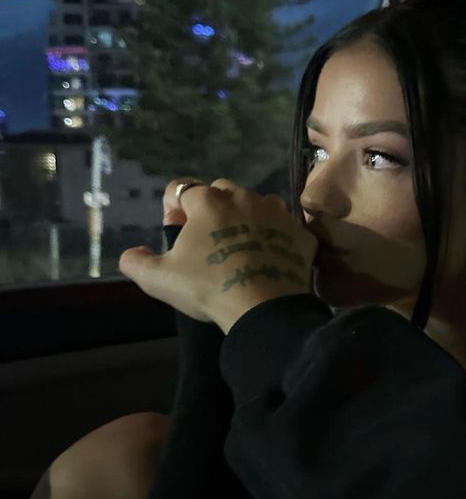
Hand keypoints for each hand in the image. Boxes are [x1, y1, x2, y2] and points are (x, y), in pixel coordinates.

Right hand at [119, 177, 317, 333]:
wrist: (264, 309)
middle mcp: (244, 197)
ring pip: (257, 204)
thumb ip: (137, 263)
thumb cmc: (208, 288)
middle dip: (210, 208)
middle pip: (221, 191)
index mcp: (207, 201)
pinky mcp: (301, 234)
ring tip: (241, 246)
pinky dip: (275, 238)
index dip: (173, 208)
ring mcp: (277, 213)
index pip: (180, 189)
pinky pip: (285, 229)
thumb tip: (130, 255)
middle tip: (206, 239)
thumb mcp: (160, 280)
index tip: (174, 230)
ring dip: (246, 217)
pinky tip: (269, 258)